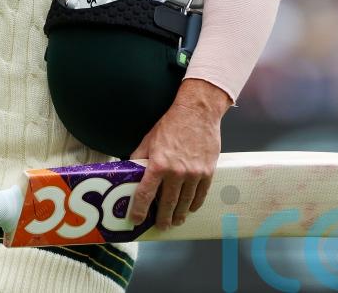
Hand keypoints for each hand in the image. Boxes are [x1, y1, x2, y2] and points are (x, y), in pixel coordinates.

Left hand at [127, 79, 227, 227]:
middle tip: (161, 225)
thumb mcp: (148, 140)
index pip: (146, 194)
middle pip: (168, 203)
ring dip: (179, 214)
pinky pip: (200, 194)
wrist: (197, 112)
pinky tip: (190, 208)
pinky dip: (195, 203)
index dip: (140, 209)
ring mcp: (194, 174)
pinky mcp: (207, 172)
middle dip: (163, 217)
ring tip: (176, 221)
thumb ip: (139, 158)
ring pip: (185, 202)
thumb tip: (130, 171)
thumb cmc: (171, 124)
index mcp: (158, 165)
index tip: (137, 219)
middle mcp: (176, 172)